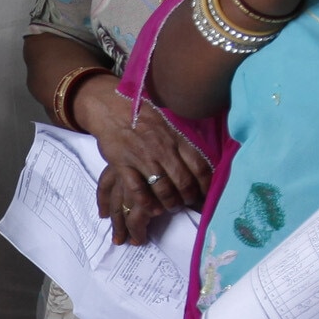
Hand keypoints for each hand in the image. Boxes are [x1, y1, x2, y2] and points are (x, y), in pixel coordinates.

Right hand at [86, 88, 212, 239]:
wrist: (112, 109)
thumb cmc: (143, 116)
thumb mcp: (170, 123)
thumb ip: (184, 140)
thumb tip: (204, 157)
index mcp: (177, 138)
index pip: (199, 166)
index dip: (206, 185)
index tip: (206, 194)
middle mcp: (162, 149)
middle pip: (183, 181)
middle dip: (188, 197)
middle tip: (188, 203)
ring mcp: (142, 158)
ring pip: (163, 189)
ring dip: (170, 203)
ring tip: (171, 207)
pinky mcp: (123, 165)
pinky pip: (137, 190)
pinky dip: (147, 203)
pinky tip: (152, 209)